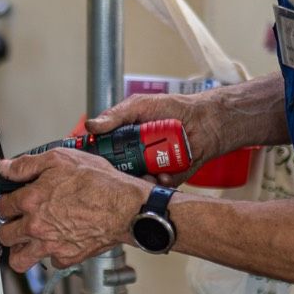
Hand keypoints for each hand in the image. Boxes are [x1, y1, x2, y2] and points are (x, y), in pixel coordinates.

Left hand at [0, 146, 147, 272]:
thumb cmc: (100, 183)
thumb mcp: (60, 159)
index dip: (5, 202)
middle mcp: (36, 226)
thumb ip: (27, 165)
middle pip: (3, 236)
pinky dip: (51, 254)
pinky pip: (49, 262)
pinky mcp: (67, 257)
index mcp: (31, 201)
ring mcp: (50, 245)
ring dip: (20, 250)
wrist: (126, 207)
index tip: (11, 202)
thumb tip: (5, 167)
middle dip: (7, 227)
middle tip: (17, 221)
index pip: (0, 206)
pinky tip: (59, 240)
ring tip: (27, 240)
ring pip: (19, 260)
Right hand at [86, 91, 222, 185]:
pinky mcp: (168, 178)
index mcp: (124, 139)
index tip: (88, 161)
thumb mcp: (139, 106)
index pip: (104, 152)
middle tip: (117, 172)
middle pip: (117, 171)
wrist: (204, 119)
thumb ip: (116, 115)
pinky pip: (159, 186)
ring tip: (145, 174)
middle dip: (116, 174)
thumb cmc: (172, 108)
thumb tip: (90, 125)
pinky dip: (159, 182)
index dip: (95, 157)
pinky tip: (162, 175)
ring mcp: (151, 168)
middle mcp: (135, 156)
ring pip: (137, 182)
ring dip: (138, 180)